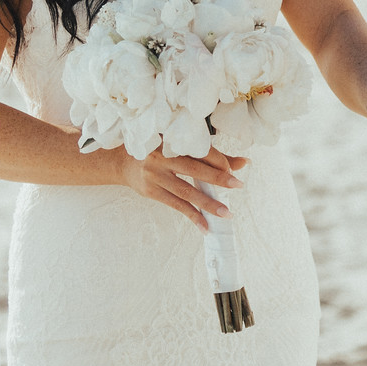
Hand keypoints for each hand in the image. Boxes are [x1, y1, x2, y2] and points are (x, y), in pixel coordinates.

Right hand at [111, 147, 246, 230]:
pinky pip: (176, 205)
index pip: (200, 150)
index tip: (233, 169)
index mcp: (171, 139)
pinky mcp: (151, 191)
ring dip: (208, 203)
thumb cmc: (158, 151)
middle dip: (218, 178)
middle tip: (238, 185)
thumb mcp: (180, 146)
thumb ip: (211, 155)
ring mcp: (155, 175)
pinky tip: (205, 225)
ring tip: (226, 213)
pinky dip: (192, 216)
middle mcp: (162, 156)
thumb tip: (244, 162)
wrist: (123, 162)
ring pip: (186, 191)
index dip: (218, 160)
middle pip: (195, 169)